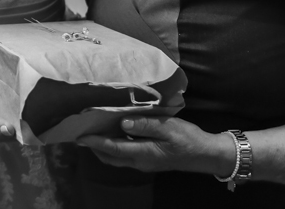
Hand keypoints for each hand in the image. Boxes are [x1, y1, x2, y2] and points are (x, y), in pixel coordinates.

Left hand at [78, 116, 230, 175]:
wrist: (204, 153)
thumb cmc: (188, 138)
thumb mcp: (168, 127)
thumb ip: (145, 125)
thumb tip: (122, 123)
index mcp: (143, 153)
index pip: (112, 148)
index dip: (95, 142)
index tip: (79, 135)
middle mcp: (139, 161)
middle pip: (110, 156)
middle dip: (93, 147)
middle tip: (81, 131)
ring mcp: (143, 162)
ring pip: (116, 157)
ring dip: (102, 147)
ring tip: (93, 129)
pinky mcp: (147, 158)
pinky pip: (124, 154)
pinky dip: (114, 145)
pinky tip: (113, 131)